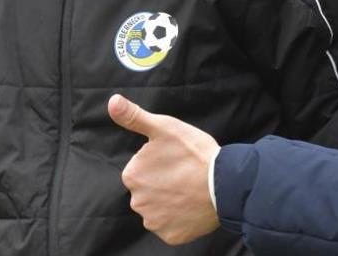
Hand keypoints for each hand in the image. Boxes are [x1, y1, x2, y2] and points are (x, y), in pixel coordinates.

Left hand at [108, 94, 220, 244]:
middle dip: (163, 183)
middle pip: (149, 190)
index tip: (176, 160)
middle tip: (185, 174)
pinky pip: (172, 226)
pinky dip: (181, 218)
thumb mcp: (164, 127)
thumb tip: (112, 101)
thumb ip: (134, 117)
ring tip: (191, 189)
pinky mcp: (170, 236)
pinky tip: (192, 206)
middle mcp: (137, 202)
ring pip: (160, 208)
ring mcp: (154, 221)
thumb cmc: (194, 153)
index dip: (160, 163)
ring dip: (172, 201)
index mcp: (131, 175)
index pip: (141, 169)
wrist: (224, 184)